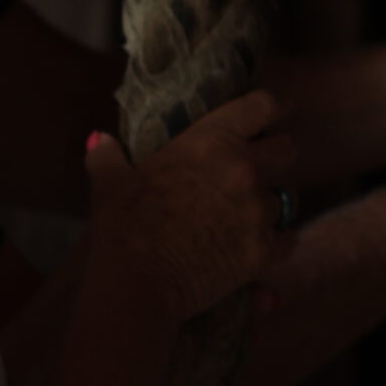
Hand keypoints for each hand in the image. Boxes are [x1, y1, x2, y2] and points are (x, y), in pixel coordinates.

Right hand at [86, 90, 295, 325]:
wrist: (136, 280)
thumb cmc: (122, 225)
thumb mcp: (111, 183)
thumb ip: (108, 156)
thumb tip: (98, 140)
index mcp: (210, 141)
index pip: (260, 107)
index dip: (275, 106)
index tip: (282, 108)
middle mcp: (242, 170)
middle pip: (287, 151)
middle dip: (278, 155)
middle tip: (265, 164)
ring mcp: (256, 212)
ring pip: (284, 200)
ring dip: (267, 206)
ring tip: (247, 216)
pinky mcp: (263, 251)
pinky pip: (287, 241)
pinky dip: (276, 243)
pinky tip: (260, 246)